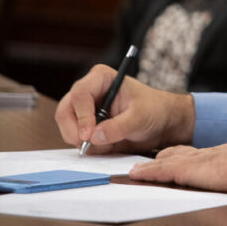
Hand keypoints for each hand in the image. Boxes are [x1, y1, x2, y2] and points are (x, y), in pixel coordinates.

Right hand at [54, 64, 194, 153]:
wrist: (161, 123)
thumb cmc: (154, 111)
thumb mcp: (140, 118)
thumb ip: (118, 127)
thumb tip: (94, 137)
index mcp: (101, 78)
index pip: (80, 93)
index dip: (82, 115)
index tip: (89, 134)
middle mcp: (89, 91)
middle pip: (65, 111)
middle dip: (74, 131)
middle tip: (88, 146)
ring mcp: (84, 109)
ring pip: (67, 127)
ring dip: (82, 141)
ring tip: (108, 144)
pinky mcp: (85, 125)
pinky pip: (75, 138)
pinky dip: (88, 147)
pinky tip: (108, 146)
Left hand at [129, 140, 226, 194]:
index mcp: (217, 155)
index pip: (193, 153)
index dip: (179, 155)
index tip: (169, 156)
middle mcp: (202, 155)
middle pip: (176, 153)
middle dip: (160, 158)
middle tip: (146, 162)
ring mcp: (192, 161)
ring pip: (164, 161)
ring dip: (148, 166)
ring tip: (135, 170)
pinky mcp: (185, 170)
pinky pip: (160, 170)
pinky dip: (147, 172)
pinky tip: (136, 174)